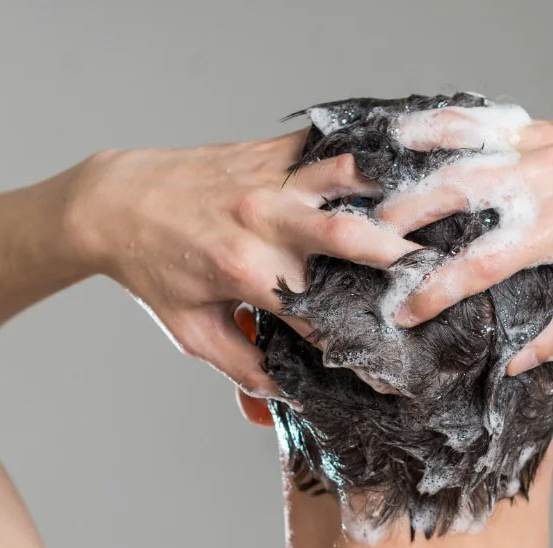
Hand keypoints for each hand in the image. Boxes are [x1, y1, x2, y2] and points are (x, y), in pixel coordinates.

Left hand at [66, 133, 418, 396]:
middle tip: (438, 275)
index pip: (320, 315)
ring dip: (391, 195)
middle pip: (348, 239)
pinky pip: (325, 145)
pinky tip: (398, 164)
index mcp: (246, 273)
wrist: (113, 202)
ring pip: (345, 180)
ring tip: (434, 211)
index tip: (394, 368)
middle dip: (398, 260)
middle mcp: (261, 222)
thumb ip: (242, 365)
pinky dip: (363, 153)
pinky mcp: (266, 151)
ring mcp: (266, 181)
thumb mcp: (190, 330)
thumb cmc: (153, 270)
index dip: (361, 346)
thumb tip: (289, 396)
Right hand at [376, 115, 552, 373]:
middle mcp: (545, 183)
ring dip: (412, 169)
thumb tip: (512, 362)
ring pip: (462, 150)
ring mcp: (543, 147)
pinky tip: (409, 132)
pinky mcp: (546, 126)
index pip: (479, 266)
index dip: (434, 291)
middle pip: (455, 197)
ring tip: (370, 187)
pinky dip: (444, 125)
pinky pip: (484, 121)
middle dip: (403, 222)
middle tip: (366, 244)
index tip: (402, 312)